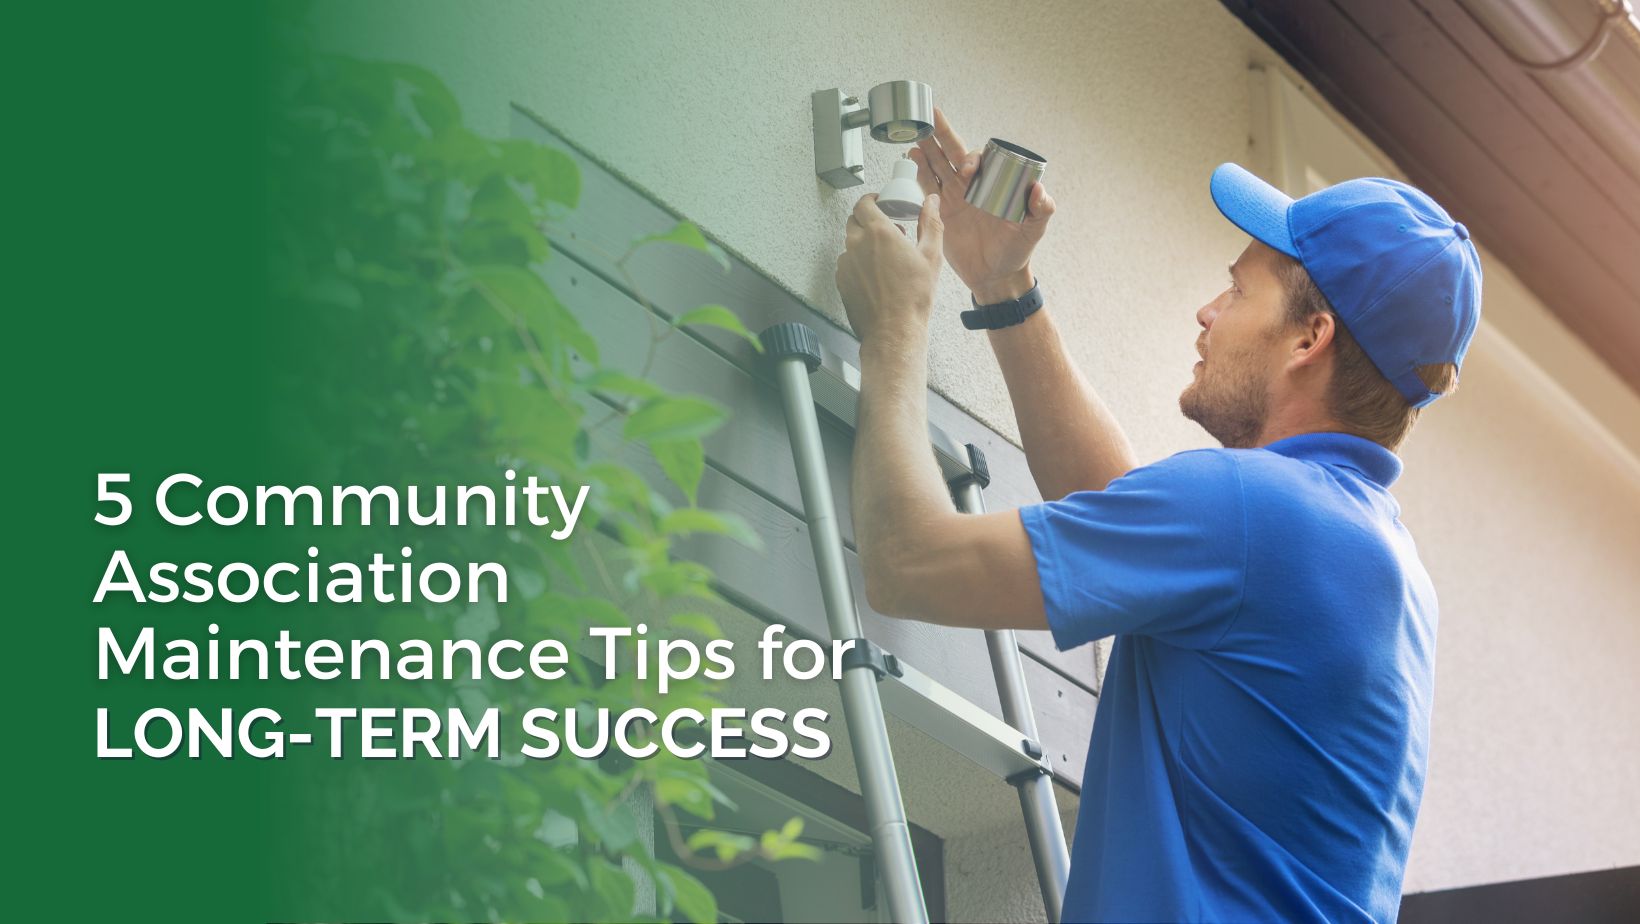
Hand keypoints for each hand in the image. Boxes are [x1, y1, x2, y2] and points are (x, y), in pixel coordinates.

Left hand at [835, 192, 943, 345]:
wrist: (893, 331)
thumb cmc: (913, 297)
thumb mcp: (931, 256)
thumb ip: (930, 223)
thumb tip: (931, 202)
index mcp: (878, 233)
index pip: (864, 203)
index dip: (871, 200)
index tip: (880, 202)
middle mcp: (857, 245)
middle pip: (854, 220)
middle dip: (868, 220)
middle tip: (886, 229)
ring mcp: (846, 264)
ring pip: (850, 243)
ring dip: (863, 243)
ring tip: (884, 257)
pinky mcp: (841, 281)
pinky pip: (847, 264)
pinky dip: (858, 263)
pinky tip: (876, 275)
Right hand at [908, 108, 1054, 302]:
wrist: (996, 277)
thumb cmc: (1017, 252)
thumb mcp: (1033, 231)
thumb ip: (1041, 211)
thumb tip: (1039, 190)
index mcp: (994, 185)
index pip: (980, 160)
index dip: (972, 159)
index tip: (968, 171)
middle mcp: (973, 186)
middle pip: (954, 154)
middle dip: (942, 134)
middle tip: (931, 115)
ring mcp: (956, 197)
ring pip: (938, 166)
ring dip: (927, 150)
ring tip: (916, 134)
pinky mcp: (942, 211)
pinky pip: (929, 186)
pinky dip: (920, 172)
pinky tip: (913, 157)